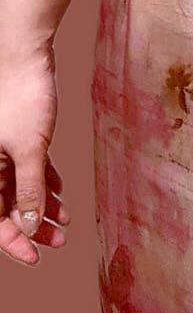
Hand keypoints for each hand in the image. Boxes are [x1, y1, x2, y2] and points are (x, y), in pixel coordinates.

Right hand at [0, 41, 69, 264]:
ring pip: (19, 188)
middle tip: (58, 241)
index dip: (14, 242)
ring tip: (66, 221)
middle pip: (7, 206)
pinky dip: (43, 181)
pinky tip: (61, 193)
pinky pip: (27, 168)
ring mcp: (1, 149)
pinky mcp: (16, 136)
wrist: (25, 54)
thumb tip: (30, 227)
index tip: (36, 258)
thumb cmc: (21, 97)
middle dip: (32, 226)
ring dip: (42, 205)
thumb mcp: (30, 148)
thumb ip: (29, 190)